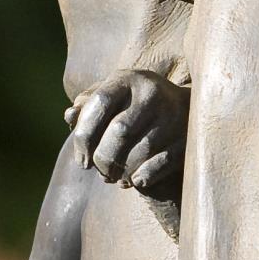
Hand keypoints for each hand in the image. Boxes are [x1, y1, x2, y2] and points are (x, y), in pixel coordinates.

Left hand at [65, 69, 189, 191]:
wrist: (188, 109)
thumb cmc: (135, 107)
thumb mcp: (112, 99)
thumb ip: (88, 107)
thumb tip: (70, 116)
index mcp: (129, 80)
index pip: (99, 103)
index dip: (83, 136)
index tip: (81, 159)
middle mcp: (153, 93)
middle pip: (119, 132)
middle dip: (103, 159)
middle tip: (101, 171)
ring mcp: (174, 115)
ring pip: (140, 152)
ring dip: (122, 172)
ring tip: (117, 177)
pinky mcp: (187, 138)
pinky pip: (160, 164)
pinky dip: (143, 177)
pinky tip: (136, 179)